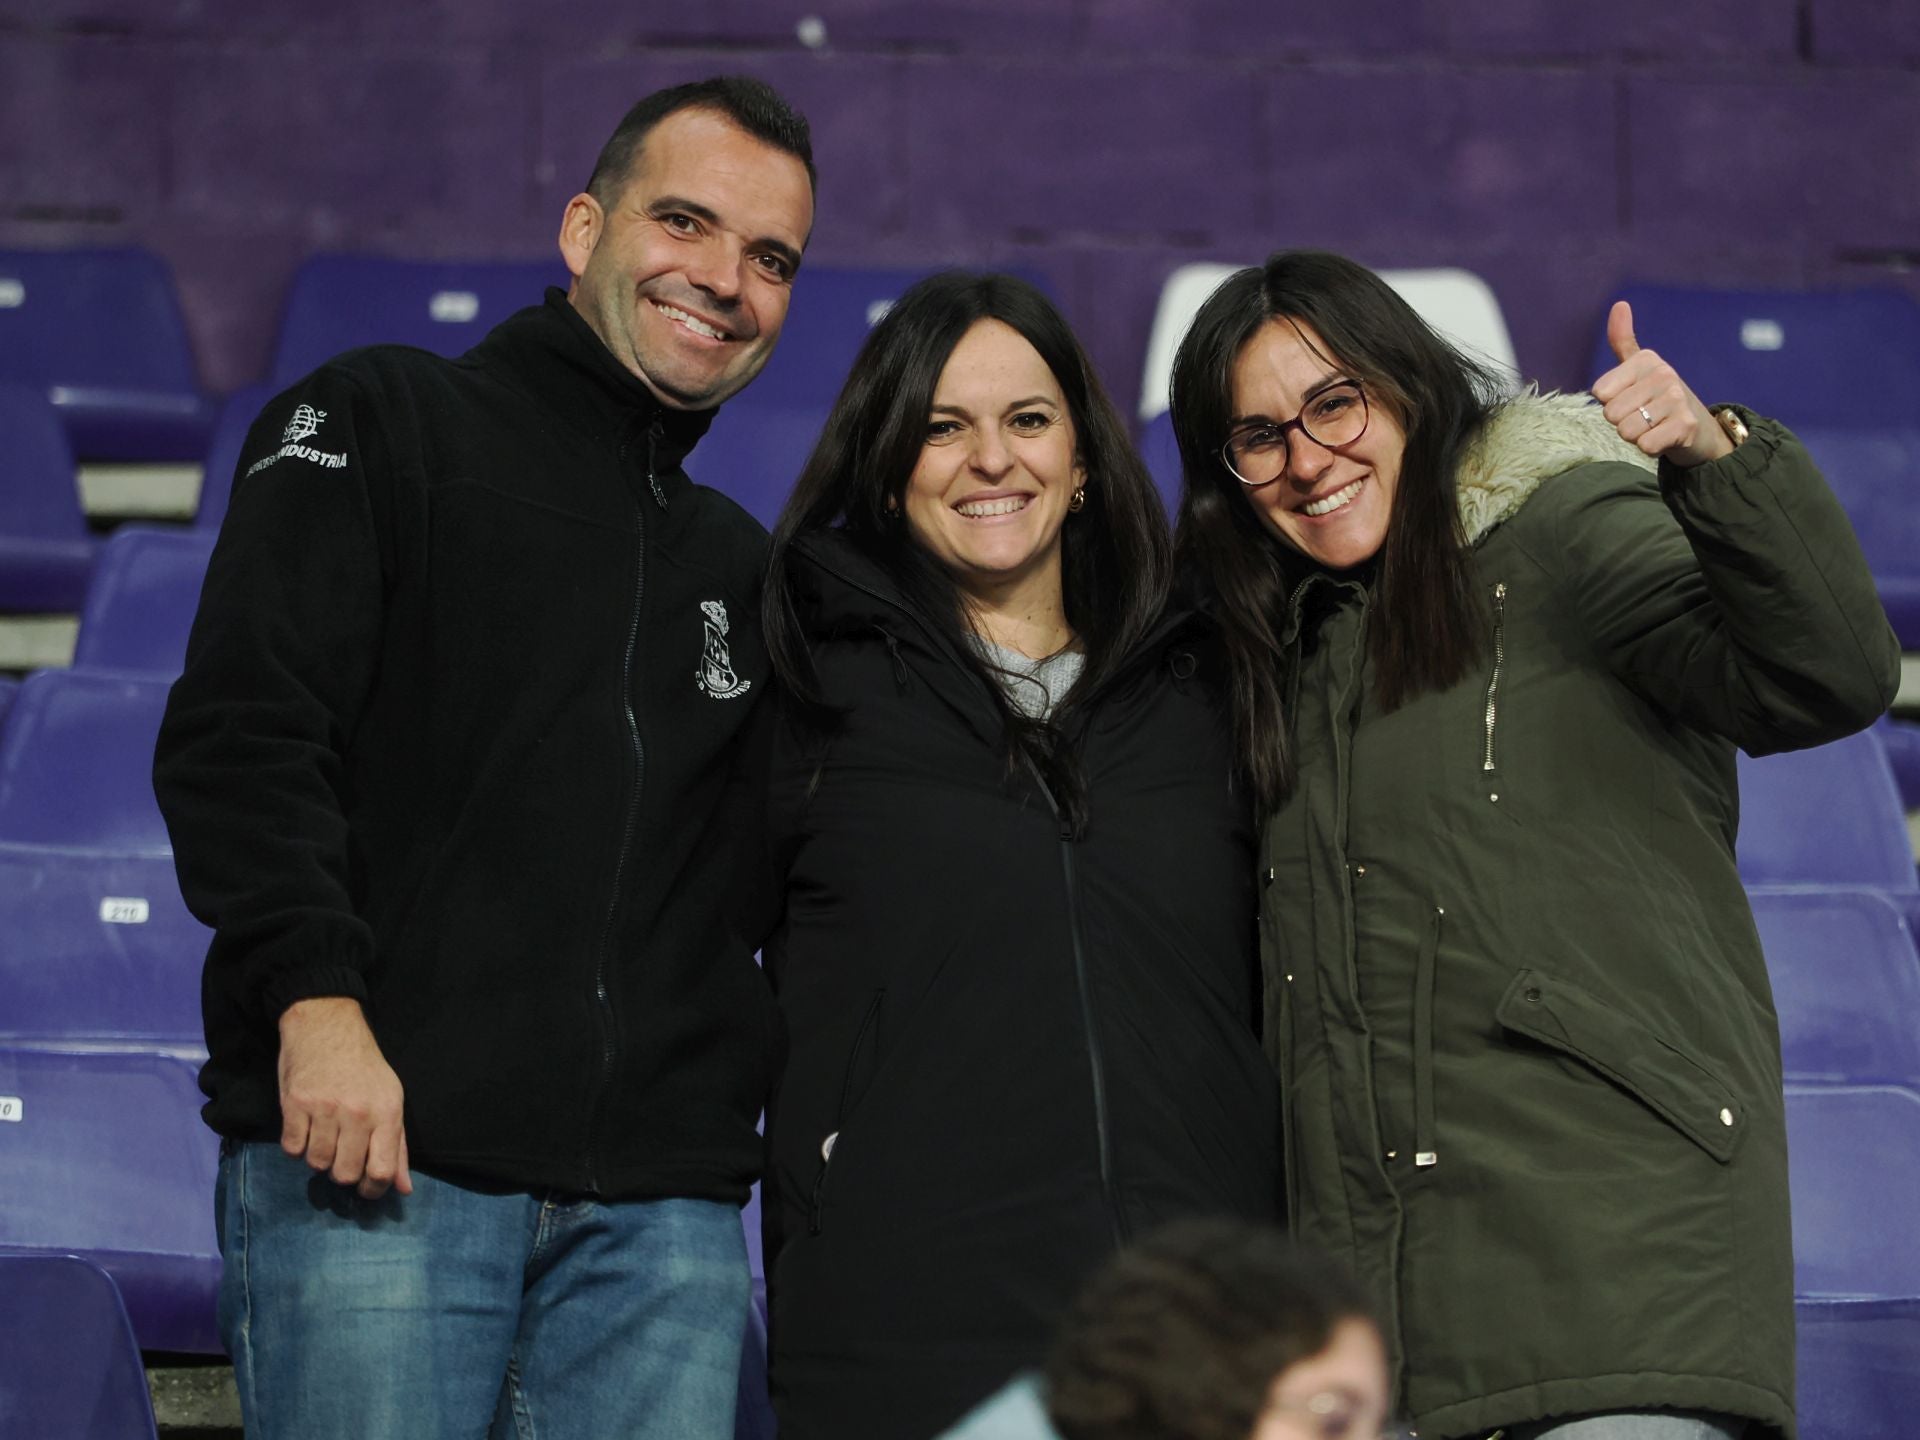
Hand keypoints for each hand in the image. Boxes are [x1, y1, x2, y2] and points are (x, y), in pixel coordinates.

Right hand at [277, 996, 411, 1198]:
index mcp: (387, 1112)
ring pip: (316, 1163)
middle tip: (342, 1157)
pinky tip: (305, 1129)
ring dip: (319, 1157)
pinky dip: (296, 1147)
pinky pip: (291, 1149)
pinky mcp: (294, 1104)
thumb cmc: (363, 1066)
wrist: (327, 1026)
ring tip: (324, 1136)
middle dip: (343, 1174)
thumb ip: (397, 1146)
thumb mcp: (390, 1099)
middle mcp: (357, 1112)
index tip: (366, 1189)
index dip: (373, 1189)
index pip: (381, 1170)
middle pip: (345, 1174)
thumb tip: (404, 1189)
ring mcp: (324, 1109)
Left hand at [1590, 300, 1734, 468]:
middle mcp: (1663, 375)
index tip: (1631, 399)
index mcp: (1646, 360)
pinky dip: (1650, 448)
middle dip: (1622, 421)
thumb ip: (1623, 341)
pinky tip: (1664, 438)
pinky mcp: (1685, 426)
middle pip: (1611, 414)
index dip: (1610, 402)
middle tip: (1644, 416)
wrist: (1698, 428)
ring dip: (1636, 436)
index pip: (1600, 392)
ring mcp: (1676, 400)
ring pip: (1626, 431)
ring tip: (1654, 426)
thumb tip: (1620, 304)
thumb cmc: (1658, 397)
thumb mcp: (1639, 367)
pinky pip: (1645, 445)